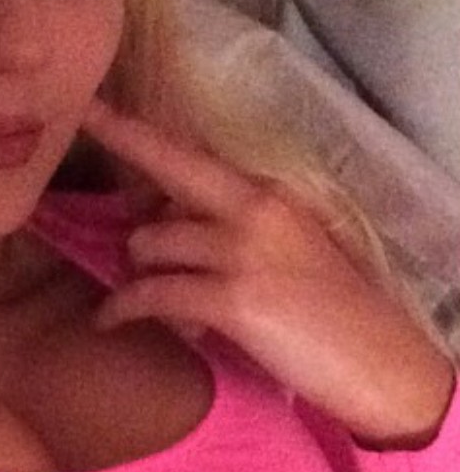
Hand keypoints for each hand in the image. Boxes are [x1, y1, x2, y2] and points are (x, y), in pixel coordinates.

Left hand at [80, 98, 457, 448]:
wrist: (380, 364)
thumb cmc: (332, 315)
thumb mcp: (286, 252)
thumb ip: (231, 230)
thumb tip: (162, 227)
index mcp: (268, 196)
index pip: (191, 153)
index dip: (135, 130)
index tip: (91, 107)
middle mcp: (255, 210)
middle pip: (166, 172)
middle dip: (122, 161)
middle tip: (92, 179)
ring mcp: (243, 252)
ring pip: (150, 242)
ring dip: (137, 271)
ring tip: (145, 298)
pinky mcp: (233, 299)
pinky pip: (151, 294)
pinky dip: (123, 308)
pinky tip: (110, 320)